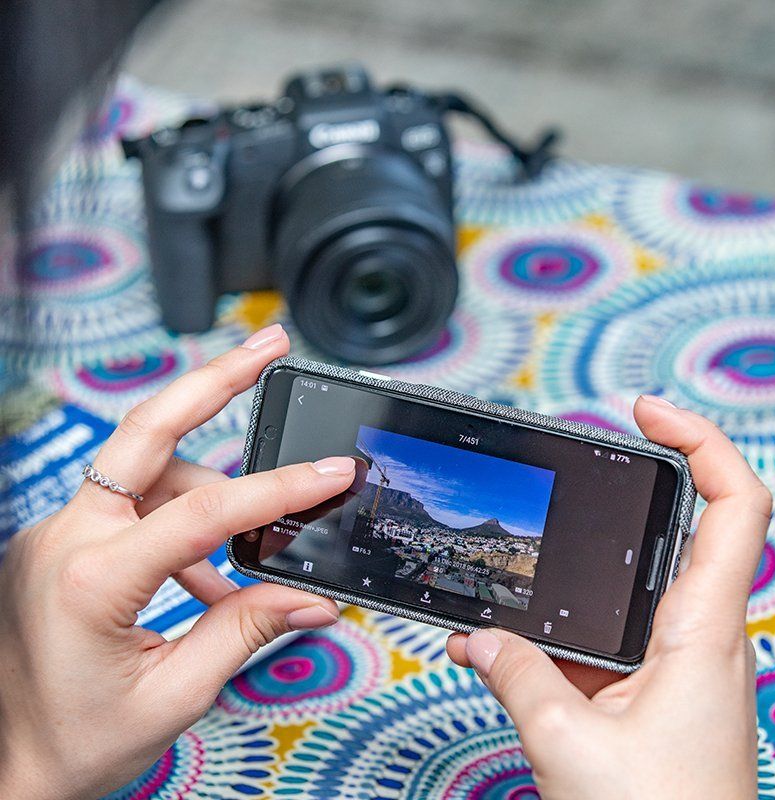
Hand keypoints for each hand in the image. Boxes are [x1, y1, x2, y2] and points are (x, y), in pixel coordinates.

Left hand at [0, 325, 355, 799]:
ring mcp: (61, 533)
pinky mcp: (69, 540)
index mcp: (89, 581)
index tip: (331, 474)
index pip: (202, 514)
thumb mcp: (173, 696)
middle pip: (148, 430)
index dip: (278, 491)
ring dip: (211, 486)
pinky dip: (185, 522)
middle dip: (214, 381)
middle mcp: (66, 538)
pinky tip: (211, 572)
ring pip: (151, 467)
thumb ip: (246, 631)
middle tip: (268, 347)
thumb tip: (312, 598)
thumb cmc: (75, 743)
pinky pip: (139, 506)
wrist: (5, 765)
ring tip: (257, 538)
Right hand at [447, 395, 769, 799]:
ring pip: (635, 580)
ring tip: (525, 555)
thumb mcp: (568, 742)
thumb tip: (483, 637)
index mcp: (702, 632)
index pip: (733, 506)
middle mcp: (699, 636)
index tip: (646, 411)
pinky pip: (605, 633)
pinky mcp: (651, 689)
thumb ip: (518, 675)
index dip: (699, 441)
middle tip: (596, 448)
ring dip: (581, 563)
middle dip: (640, 480)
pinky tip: (505, 644)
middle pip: (691, 525)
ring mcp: (676, 662)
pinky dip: (558, 627)